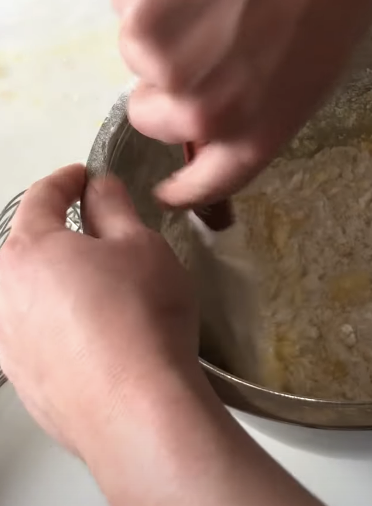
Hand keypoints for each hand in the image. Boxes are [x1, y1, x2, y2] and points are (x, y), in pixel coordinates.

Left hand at [0, 164, 197, 456]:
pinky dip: (59, 322)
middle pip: (27, 246)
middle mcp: (4, 294)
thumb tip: (100, 189)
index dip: (66, 180)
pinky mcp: (21, 380)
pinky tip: (96, 334)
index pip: (42, 197)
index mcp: (29, 250)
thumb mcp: (140, 244)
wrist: (139, 410)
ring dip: (59, 280)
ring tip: (104, 288)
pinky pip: (36, 334)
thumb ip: (113, 207)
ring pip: (30, 293)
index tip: (82, 177)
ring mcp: (7, 342)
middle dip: (60, 233)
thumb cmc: (142, 320)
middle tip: (99, 232)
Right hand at [112, 0, 371, 208]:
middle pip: (148, 113)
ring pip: (136, 51)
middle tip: (199, 35)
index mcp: (253, 136)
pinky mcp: (139, 15)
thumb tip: (216, 103)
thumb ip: (256, 105)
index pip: (203, 183)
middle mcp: (202, 115)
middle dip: (163, 80)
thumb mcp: (309, 74)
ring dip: (159, 24)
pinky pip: (126, 2)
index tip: (164, 189)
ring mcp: (165, 67)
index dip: (178, 189)